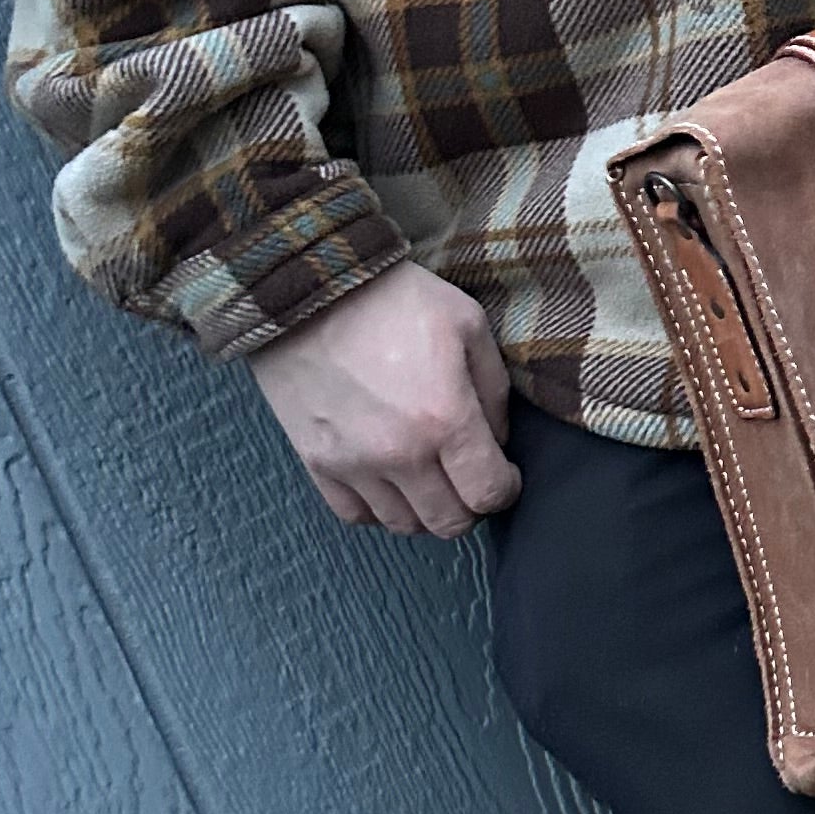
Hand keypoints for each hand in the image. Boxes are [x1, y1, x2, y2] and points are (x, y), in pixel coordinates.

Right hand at [248, 261, 520, 537]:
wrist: (308, 288)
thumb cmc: (393, 299)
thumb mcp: (467, 324)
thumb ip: (494, 390)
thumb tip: (496, 440)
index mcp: (444, 420)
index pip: (489, 494)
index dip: (506, 489)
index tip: (504, 473)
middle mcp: (400, 455)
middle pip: (449, 522)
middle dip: (470, 505)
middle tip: (468, 477)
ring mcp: (353, 464)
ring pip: (403, 525)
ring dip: (425, 509)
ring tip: (429, 477)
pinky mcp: (316, 462)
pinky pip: (355, 515)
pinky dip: (378, 509)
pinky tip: (389, 482)